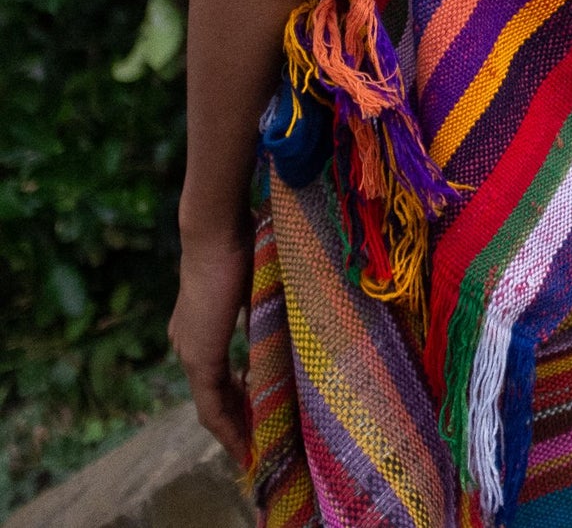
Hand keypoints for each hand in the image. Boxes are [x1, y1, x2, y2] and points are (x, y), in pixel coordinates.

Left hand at [169, 236, 252, 469]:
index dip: (233, 398)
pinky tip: (245, 440)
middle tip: (258, 442)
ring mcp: (190, 351)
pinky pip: (212, 403)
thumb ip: (257, 313)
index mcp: (197, 327)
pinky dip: (227, 424)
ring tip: (254, 448)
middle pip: (211, 395)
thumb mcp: (254, 286)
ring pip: (211, 403)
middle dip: (235, 421)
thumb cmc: (241, 245)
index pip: (214, 375)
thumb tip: (276, 331)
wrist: (217, 232)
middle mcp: (186, 344)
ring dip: (232, 426)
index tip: (253, 413)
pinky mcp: (199, 357)